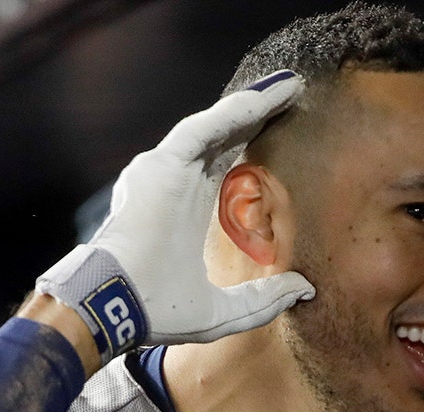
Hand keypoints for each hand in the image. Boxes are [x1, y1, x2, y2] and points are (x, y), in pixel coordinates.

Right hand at [35, 70, 314, 363]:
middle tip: (293, 96)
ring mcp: (166, 171)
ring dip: (255, 105)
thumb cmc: (158, 313)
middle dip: (258, 117)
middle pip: (224, 140)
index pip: (225, 168)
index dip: (253, 149)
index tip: (287, 134)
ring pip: (217, 126)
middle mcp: (175, 184)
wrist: (118, 308)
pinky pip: (206, 127)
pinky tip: (269, 96)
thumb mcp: (225, 312)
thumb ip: (264, 299)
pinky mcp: (163, 164)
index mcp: (187, 212)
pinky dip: (238, 111)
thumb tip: (305, 288)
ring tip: (289, 86)